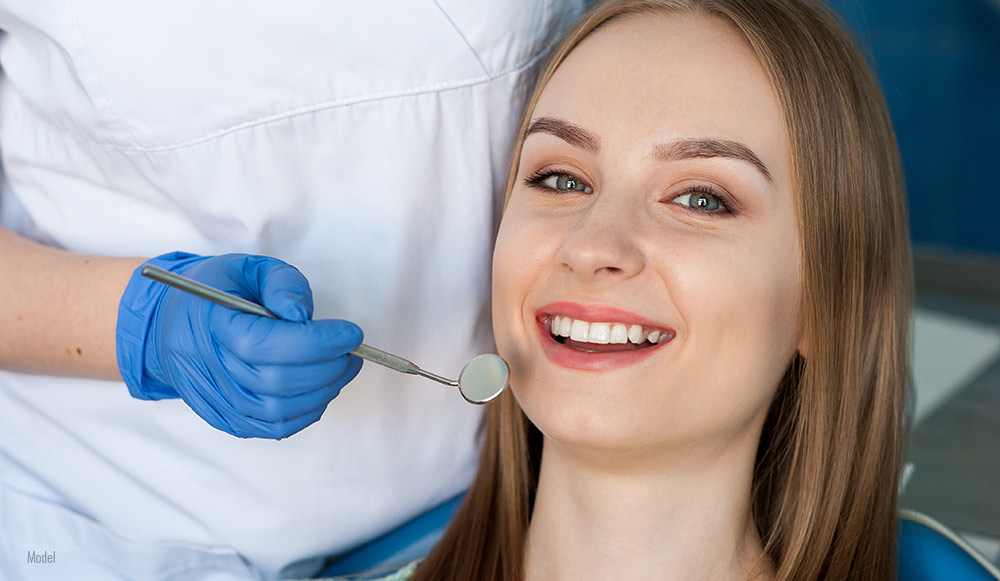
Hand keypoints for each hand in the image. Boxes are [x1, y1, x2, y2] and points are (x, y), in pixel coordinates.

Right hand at [116, 252, 362, 438]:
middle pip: (275, 381)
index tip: (351, 333)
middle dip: (328, 367)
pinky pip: (271, 428)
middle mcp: (207, 366)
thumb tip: (302, 315)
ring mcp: (214, 399)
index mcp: (210, 322)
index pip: (264, 344)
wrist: (173, 323)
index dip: (316, 342)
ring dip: (322, 391)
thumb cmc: (220, 291)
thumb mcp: (250, 268)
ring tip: (342, 367)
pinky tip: (321, 388)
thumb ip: (282, 284)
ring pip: (277, 411)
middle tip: (352, 350)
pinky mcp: (225, 418)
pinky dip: (306, 413)